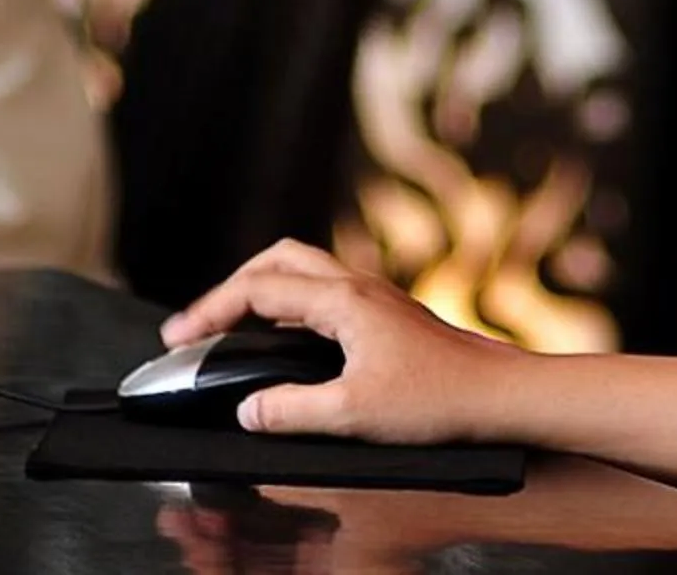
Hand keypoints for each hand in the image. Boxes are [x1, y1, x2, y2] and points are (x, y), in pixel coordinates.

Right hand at [162, 239, 505, 440]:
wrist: (499, 395)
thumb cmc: (439, 400)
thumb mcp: (353, 415)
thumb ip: (291, 412)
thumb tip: (247, 410)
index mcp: (344, 300)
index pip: (258, 289)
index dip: (209, 310)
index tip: (177, 336)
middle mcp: (357, 287)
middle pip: (279, 260)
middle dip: (231, 286)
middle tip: (199, 324)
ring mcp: (374, 297)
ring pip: (303, 272)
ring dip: (261, 290)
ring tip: (231, 327)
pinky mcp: (385, 315)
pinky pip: (323, 293)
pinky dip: (289, 306)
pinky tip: (283, 340)